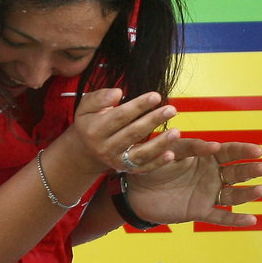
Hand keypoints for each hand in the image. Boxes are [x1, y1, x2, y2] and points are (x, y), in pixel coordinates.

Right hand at [60, 88, 180, 175]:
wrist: (85, 151)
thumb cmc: (90, 122)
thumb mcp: (86, 107)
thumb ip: (99, 98)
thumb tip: (118, 92)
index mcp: (95, 130)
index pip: (120, 116)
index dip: (139, 106)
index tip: (156, 96)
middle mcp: (106, 147)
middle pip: (133, 133)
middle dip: (153, 120)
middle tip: (171, 109)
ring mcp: (116, 161)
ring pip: (140, 153)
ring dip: (159, 143)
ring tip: (176, 132)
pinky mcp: (126, 169)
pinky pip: (143, 168)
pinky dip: (157, 163)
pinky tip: (171, 154)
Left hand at [123, 139, 261, 226]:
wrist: (133, 188)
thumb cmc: (153, 163)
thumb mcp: (170, 149)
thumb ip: (190, 147)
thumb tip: (213, 146)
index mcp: (206, 156)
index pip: (230, 153)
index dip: (244, 151)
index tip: (258, 150)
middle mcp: (211, 175)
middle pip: (236, 173)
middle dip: (250, 170)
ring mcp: (207, 194)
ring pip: (233, 195)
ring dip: (248, 194)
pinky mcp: (199, 211)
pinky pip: (220, 217)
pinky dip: (235, 220)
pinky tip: (252, 220)